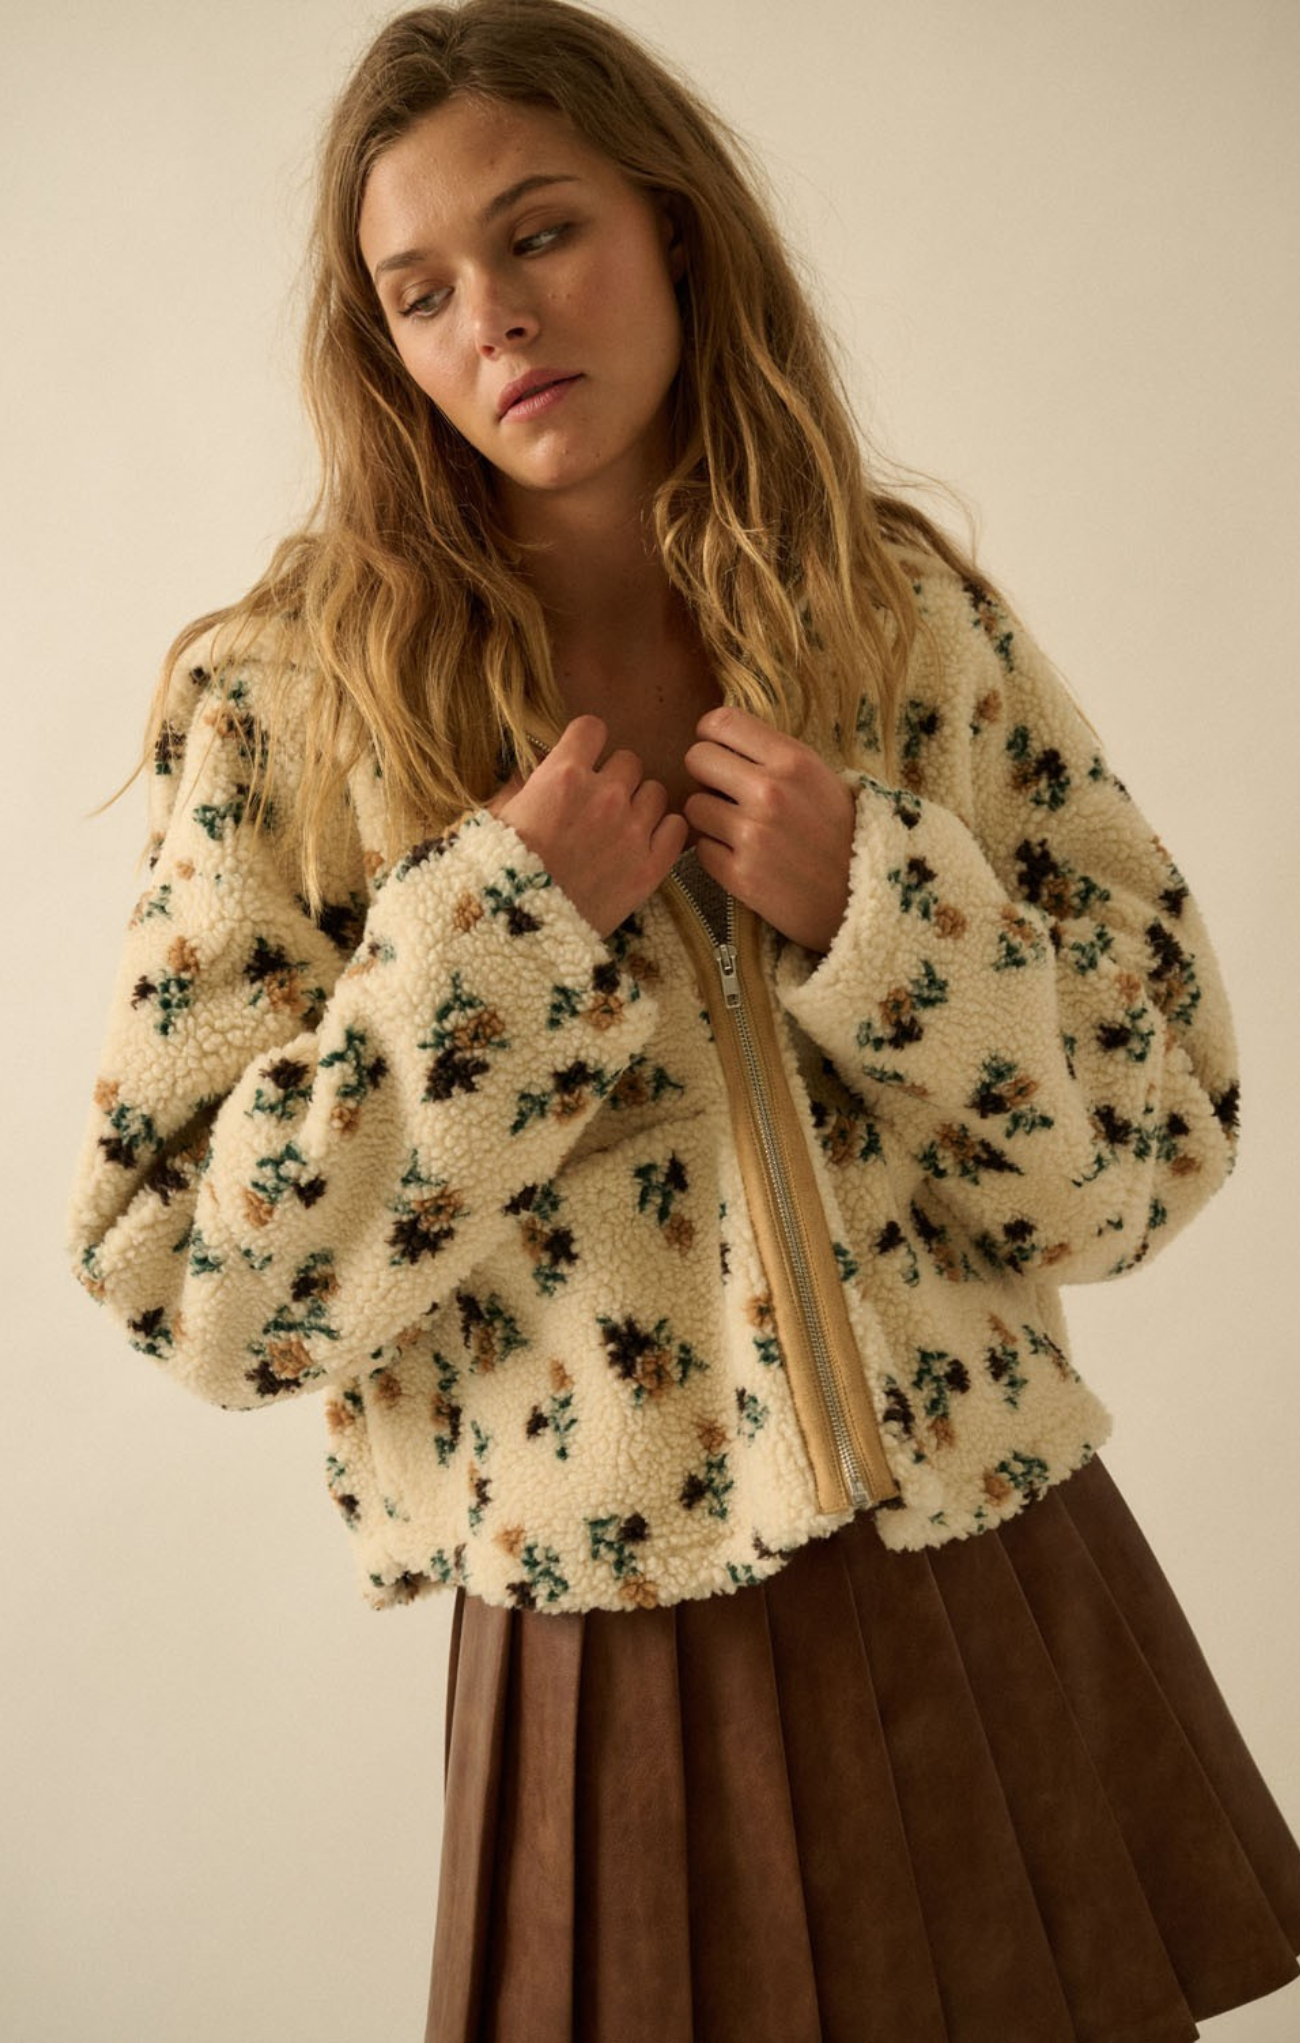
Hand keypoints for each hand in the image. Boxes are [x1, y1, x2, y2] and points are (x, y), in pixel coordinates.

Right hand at [486, 715, 688, 940]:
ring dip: (641, 804)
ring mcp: (634, 830)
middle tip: (599, 804)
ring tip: (621, 828)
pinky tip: (645, 844)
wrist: (521, 935)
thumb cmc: (500, 877)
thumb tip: (529, 773)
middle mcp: (605, 795)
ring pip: (656, 792)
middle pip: (629, 761)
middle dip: (615, 778)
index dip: (587, 743)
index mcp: (563, 775)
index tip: (583, 759)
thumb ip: (518, 789)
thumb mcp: (495, 822)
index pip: (592, 728)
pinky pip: (677, 828)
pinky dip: (665, 833)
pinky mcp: (653, 866)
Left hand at [682, 705, 855, 952]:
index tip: (719, 750)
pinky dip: (717, 854)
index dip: (711, 736)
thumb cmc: (842, 834)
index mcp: (793, 760)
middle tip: (725, 792)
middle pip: (696, 759)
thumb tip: (722, 741)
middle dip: (706, 774)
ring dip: (710, 817)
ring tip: (739, 829)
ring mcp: (752, 835)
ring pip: (694, 806)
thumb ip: (775, 757)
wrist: (862, 899)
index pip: (721, 722)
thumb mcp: (821, 779)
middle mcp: (769, 792)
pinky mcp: (739, 874)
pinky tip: (744, 858)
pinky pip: (701, 849)